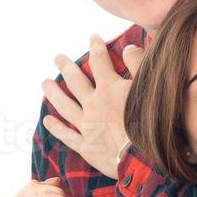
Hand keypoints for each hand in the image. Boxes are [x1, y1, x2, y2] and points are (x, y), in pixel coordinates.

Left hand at [41, 34, 145, 178]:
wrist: (144, 159)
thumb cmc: (152, 123)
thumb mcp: (149, 88)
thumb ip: (138, 65)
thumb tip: (128, 47)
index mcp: (109, 88)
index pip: (99, 61)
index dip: (95, 47)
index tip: (92, 37)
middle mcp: (93, 103)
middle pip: (74, 80)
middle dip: (65, 66)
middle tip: (57, 57)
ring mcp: (86, 125)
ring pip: (64, 105)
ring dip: (53, 92)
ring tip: (44, 83)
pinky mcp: (85, 146)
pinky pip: (66, 134)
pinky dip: (56, 127)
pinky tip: (47, 121)